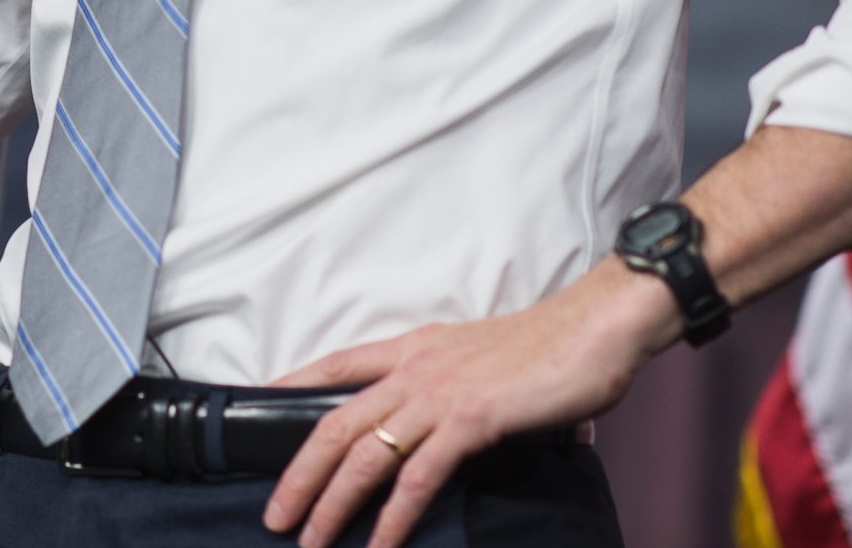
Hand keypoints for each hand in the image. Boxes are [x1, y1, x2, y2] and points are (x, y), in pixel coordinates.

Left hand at [261, 262, 674, 547]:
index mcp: (413, 348)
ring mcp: (439, 393)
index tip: (255, 409)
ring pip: (364, 455)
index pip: (334, 365)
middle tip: (275, 514)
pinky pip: (418, 476)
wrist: (596, 326)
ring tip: (312, 541)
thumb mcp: (484, 359)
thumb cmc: (551, 346)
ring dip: (332, 504)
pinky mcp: (470, 419)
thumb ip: (465, 391)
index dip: (290, 386)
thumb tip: (473, 425)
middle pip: (334, 423)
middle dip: (298, 475)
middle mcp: (414, 368)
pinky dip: (394, 515)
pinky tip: (379, 544)